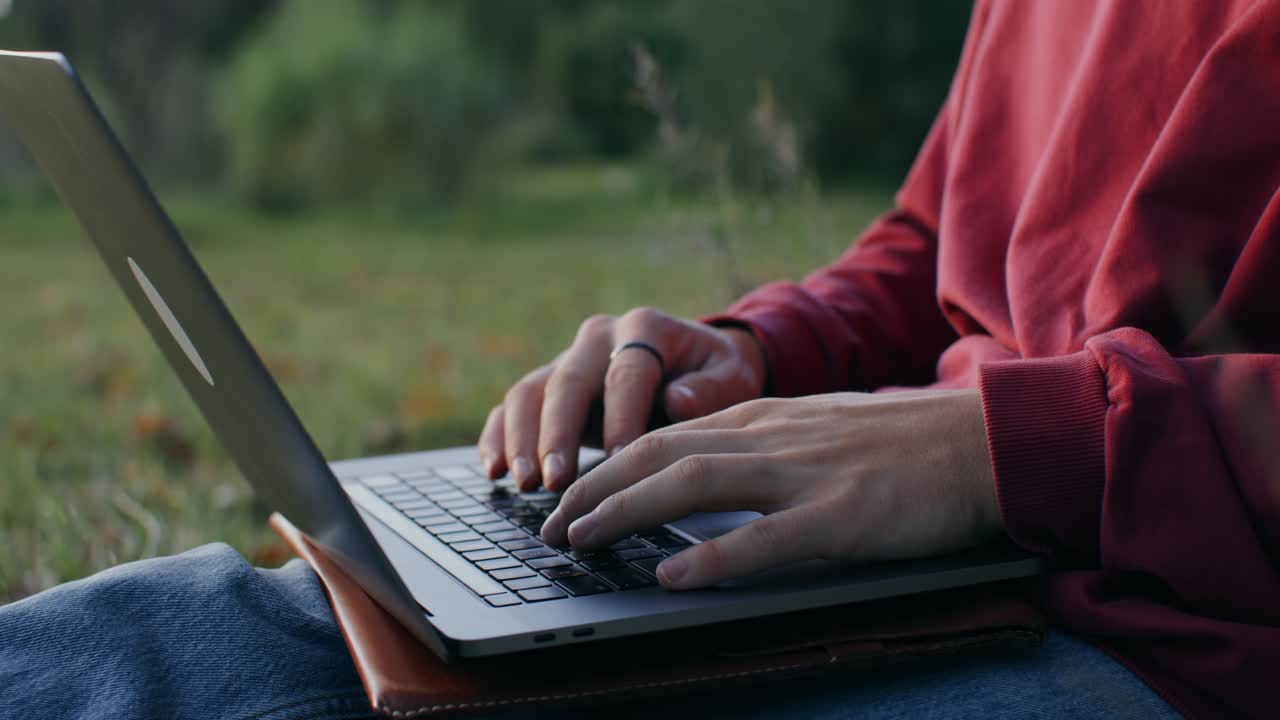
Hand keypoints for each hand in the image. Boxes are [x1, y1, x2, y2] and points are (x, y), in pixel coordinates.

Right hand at [478, 307, 766, 491]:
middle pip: (568, 381)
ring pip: (530, 392)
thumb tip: (677, 402)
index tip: (623, 459)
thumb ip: (712, 389)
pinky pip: (511, 408)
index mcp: (645, 328)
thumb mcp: (732, 376)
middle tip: (555, 481)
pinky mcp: (549, 387)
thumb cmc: (717, 376)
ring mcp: (568, 360)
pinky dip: (498, 436)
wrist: (698, 364)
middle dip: (558, 433)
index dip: (622, 416)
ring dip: (521, 439)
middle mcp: (599, 337)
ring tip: (524, 483)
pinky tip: (494, 470)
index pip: (626, 372)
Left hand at [539, 389, 1002, 588]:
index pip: (663, 434)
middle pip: (660, 453)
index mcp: (763, 418)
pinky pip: (768, 537)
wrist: (981, 440)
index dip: (604, 465)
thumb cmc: (898, 445)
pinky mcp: (844, 514)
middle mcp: (771, 436)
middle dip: (593, 488)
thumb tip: (693, 476)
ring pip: (695, 483)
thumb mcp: (813, 430)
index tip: (565, 494)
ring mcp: (806, 473)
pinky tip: (673, 575)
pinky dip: (715, 556)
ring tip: (580, 541)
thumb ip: (756, 447)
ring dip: (627, 511)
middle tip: (549, 526)